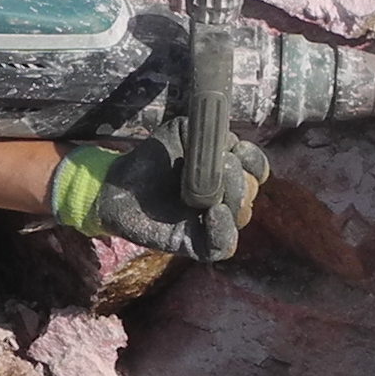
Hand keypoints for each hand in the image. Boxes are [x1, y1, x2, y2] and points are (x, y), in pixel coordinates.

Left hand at [48, 133, 266, 261]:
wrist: (118, 185)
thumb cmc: (152, 159)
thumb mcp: (178, 133)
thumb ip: (205, 129)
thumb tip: (229, 140)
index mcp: (225, 174)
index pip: (256, 171)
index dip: (255, 162)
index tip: (239, 151)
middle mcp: (224, 200)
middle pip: (250, 192)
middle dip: (238, 179)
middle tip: (221, 166)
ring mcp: (212, 224)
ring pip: (240, 216)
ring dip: (232, 198)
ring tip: (211, 190)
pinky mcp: (197, 246)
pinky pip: (224, 245)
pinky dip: (224, 228)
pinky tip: (214, 211)